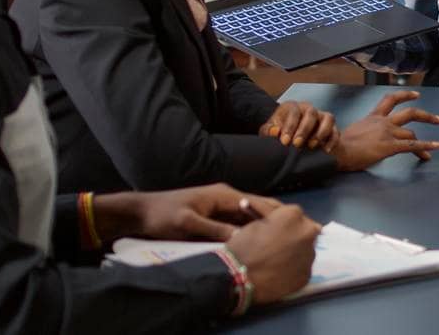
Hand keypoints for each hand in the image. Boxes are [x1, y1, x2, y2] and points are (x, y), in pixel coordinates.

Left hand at [97, 184, 283, 242]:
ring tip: (283, 240)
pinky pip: (239, 224)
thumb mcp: (188, 223)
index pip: (258, 202)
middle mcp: (226, 198)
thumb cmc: (164, 215)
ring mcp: (221, 207)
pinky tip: (260, 244)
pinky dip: (251, 231)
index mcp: (223, 194)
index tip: (295, 225)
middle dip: (276, 219)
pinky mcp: (215, 218)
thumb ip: (215, 229)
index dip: (277, 213)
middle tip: (296, 234)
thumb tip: (243, 237)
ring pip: (250, 217)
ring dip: (265, 226)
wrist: (142, 213)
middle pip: (258, 208)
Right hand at [225, 204, 321, 304]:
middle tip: (280, 246)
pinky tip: (280, 274)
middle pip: (307, 231)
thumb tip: (282, 225)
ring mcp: (309, 255)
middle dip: (296, 236)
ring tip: (278, 262)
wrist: (239, 277)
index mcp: (293, 214)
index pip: (295, 214)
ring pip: (306, 250)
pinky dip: (294, 270)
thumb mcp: (257, 223)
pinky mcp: (307, 275)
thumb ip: (275, 222)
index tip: (277, 230)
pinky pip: (302, 269)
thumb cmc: (244, 246)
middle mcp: (307, 232)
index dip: (285, 223)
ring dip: (296, 253)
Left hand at [261, 101, 338, 151]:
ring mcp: (322, 117)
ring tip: (312, 146)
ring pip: (328, 118)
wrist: (294, 140)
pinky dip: (332, 141)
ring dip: (321, 132)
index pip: (293, 112)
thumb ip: (269, 131)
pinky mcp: (332, 127)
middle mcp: (308, 109)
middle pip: (311, 113)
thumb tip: (275, 132)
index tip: (285, 142)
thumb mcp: (271, 131)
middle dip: (304, 129)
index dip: (289, 126)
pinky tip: (326, 151)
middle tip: (297, 144)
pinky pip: (336, 131)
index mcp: (292, 107)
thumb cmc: (281, 133)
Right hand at [332, 90, 438, 170]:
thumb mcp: (353, 130)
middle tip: (437, 119)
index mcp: (373, 117)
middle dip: (425, 116)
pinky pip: (411, 146)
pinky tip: (433, 149)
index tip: (416, 95)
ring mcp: (387, 134)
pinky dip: (425, 146)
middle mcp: (383, 122)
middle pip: (409, 113)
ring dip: (425, 141)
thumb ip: (365, 130)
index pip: (390, 100)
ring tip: (435, 146)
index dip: (405, 95)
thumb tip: (368, 136)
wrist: (337, 150)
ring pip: (411, 133)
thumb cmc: (339, 144)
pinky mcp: (389, 147)